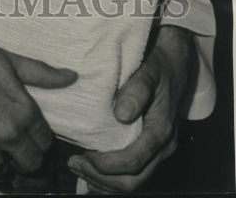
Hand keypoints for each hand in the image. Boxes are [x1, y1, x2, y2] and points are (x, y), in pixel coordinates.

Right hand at [0, 42, 76, 174]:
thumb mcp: (9, 60)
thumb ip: (41, 73)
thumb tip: (71, 77)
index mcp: (24, 111)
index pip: (46, 141)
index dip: (40, 138)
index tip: (32, 134)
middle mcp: (9, 133)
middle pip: (30, 162)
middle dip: (25, 155)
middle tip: (15, 145)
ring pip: (2, 168)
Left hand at [67, 26, 190, 192]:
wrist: (172, 63)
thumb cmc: (157, 66)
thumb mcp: (148, 70)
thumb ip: (136, 90)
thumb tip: (121, 114)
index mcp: (161, 131)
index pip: (134, 161)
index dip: (107, 165)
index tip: (83, 155)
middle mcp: (163, 147)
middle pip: (133, 181)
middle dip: (102, 178)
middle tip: (73, 164)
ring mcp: (158, 151)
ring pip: (133, 182)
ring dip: (104, 181)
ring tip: (77, 167)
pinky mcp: (151, 149)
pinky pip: (133, 174)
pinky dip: (111, 178)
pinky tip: (91, 171)